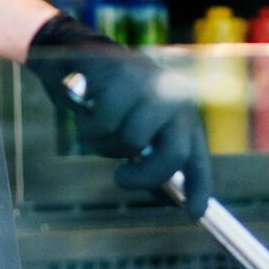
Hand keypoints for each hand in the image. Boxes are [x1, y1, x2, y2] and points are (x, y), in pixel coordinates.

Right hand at [25, 13, 211, 219]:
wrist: (69, 54)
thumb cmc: (101, 98)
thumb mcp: (130, 128)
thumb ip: (149, 157)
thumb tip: (170, 198)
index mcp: (179, 111)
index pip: (196, 156)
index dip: (198, 188)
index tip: (192, 214)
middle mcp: (171, 95)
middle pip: (173, 152)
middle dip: (145, 175)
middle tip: (120, 179)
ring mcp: (148, 82)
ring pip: (133, 140)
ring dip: (106, 143)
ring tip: (96, 126)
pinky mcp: (122, 73)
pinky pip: (105, 122)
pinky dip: (89, 124)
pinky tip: (86, 107)